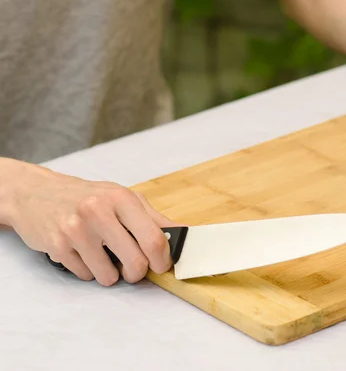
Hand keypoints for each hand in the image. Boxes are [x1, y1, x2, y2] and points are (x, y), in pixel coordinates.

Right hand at [4, 161, 174, 285]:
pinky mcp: (56, 246)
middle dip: (137, 273)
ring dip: (110, 274)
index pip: (155, 239)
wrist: (35, 193)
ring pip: (109, 276)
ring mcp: (76, 229)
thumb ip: (153, 218)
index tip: (161, 265)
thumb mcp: (122, 198)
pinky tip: (82, 253)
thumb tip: (184, 234)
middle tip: (132, 268)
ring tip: (103, 256)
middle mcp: (99, 211)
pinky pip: (85, 276)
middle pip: (136, 263)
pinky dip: (88, 271)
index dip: (163, 260)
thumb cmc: (86, 197)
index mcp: (122, 198)